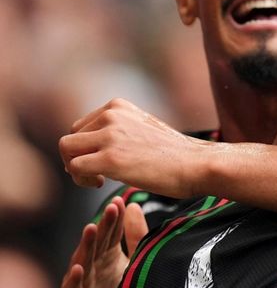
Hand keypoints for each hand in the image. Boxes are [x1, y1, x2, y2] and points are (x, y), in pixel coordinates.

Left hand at [59, 98, 206, 196]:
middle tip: (97, 174)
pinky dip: (82, 180)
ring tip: (97, 179)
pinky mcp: (110, 158)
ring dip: (75, 168)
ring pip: (66, 149)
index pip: (82, 125)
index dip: (86, 147)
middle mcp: (111, 115)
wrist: (196, 164)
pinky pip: (75, 168)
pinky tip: (101, 184)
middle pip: (71, 137)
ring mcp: (110, 136)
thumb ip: (119, 129)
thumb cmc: (174, 153)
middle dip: (78, 157)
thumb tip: (92, 145)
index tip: (102, 161)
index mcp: (119, 106)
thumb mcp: (143, 128)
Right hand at [61, 197, 148, 287]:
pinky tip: (78, 268)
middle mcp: (93, 264)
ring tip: (91, 228)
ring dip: (86, 245)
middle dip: (104, 225)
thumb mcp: (133, 259)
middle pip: (98, 243)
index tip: (119, 200)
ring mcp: (84, 280)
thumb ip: (136, 235)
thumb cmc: (119, 284)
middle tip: (111, 208)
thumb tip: (134, 205)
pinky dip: (74, 279)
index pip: (111, 232)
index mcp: (106, 254)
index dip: (115, 217)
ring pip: (83, 261)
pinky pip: (73, 287)